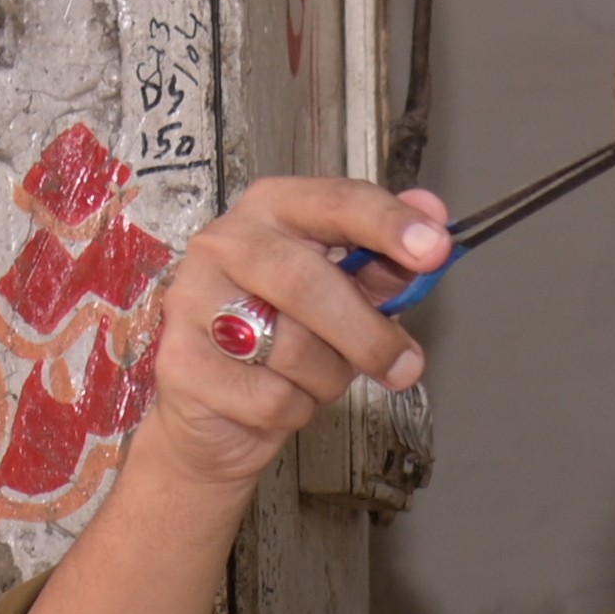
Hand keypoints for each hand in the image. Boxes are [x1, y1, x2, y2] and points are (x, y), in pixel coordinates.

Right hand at [114, 176, 443, 513]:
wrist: (215, 412)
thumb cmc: (282, 339)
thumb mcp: (342, 294)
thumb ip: (382, 260)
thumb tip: (433, 213)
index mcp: (271, 210)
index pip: (333, 201)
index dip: (387, 223)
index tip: (434, 247)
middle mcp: (224, 244)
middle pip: (304, 280)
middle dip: (366, 331)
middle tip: (405, 365)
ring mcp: (193, 301)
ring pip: (292, 347)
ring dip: (329, 378)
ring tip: (320, 379)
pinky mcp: (180, 362)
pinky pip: (270, 397)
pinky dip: (296, 410)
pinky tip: (281, 398)